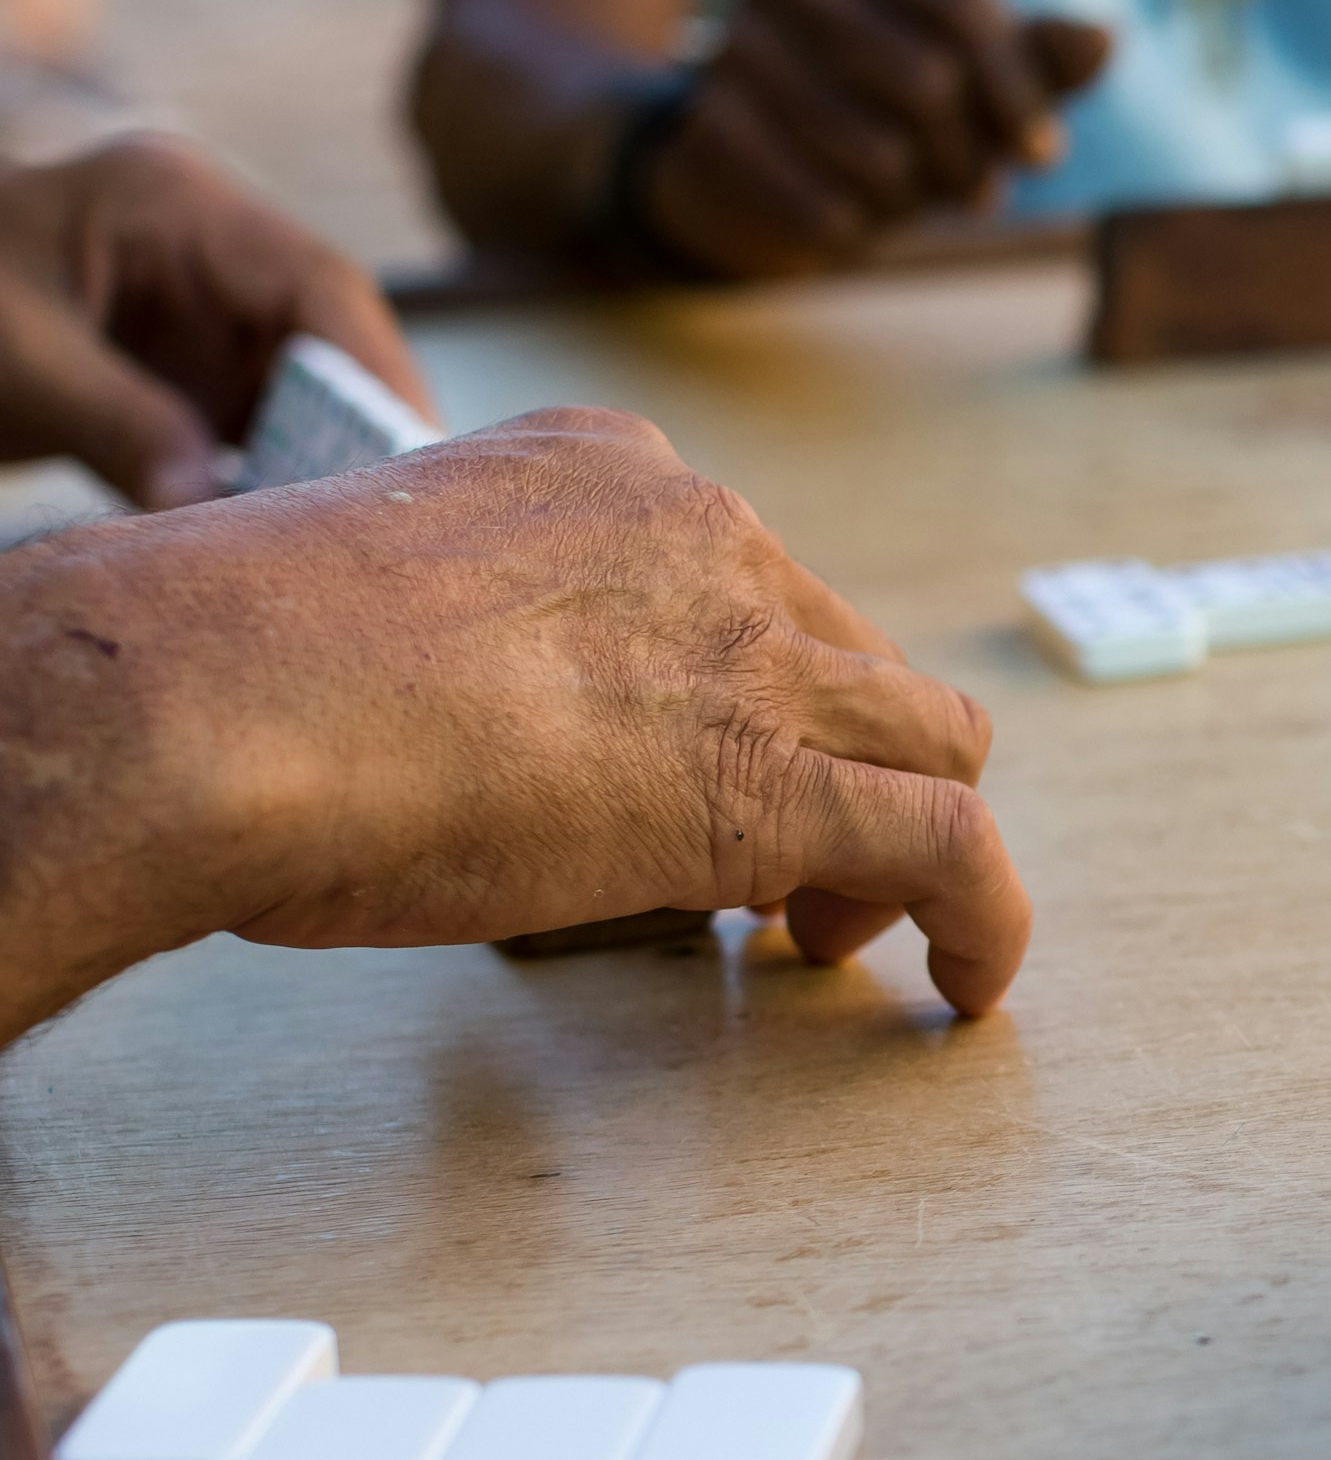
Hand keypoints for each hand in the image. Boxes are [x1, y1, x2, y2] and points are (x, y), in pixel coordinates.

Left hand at [0, 136, 432, 508]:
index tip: (411, 458)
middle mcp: (209, 245)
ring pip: (307, 384)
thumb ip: (118, 426)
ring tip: (348, 540)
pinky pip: (260, 416)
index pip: (317, 283)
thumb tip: (206, 509)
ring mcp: (202, 303)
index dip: (378, 372)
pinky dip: (276, 473)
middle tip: (398, 520)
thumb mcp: (15, 364)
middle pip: (330, 336)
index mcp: (173, 202)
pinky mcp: (186, 360)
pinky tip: (286, 530)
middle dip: (363, 425)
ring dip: (323, 459)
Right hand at [1, 409, 1028, 1015]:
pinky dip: (985, 916)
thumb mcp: (367, 604)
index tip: (691, 760)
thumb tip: (450, 736)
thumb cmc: (224, 669)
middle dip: (836, 758)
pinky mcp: (773, 787)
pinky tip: (969, 981)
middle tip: (777, 872)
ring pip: (931, 738)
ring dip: (909, 838)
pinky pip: (949, 845)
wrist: (215, 695)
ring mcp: (752, 657)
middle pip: (852, 656)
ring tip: (839, 936)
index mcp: (606, 477)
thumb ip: (458, 644)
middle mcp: (705, 541)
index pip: (742, 579)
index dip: (745, 685)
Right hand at [636, 0, 1113, 277]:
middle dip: (970, 153)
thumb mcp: (972, 82)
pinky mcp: (711, 120)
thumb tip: (1106, 36)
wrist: (758, 162)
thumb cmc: (892, 111)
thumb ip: (1039, 60)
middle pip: (929, 80)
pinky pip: (816, 194)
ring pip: (876, 147)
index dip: (1022, 95)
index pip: (970, 14)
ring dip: (914, 196)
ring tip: (912, 199)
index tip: (1044, 156)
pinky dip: (852, 225)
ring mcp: (740, 42)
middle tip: (978, 193)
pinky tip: (855, 225)